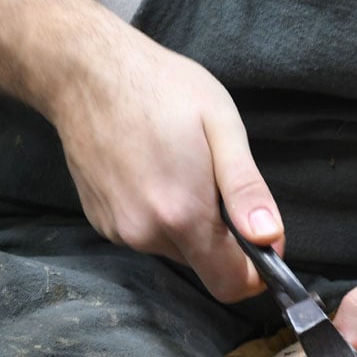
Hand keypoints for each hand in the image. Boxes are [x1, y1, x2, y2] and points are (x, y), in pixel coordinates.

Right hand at [48, 26, 281, 301]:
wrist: (87, 71)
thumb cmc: (162, 90)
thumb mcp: (222, 127)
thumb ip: (247, 190)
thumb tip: (270, 239)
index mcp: (182, 215)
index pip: (230, 285)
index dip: (254, 269)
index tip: (260, 238)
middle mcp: (145, 234)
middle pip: (204, 264)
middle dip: (220, 236)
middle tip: (213, 180)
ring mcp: (118, 230)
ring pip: (175, 248)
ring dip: (188, 222)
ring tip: (179, 167)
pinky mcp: (101, 222)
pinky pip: (146, 233)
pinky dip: (158, 213)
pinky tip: (151, 170)